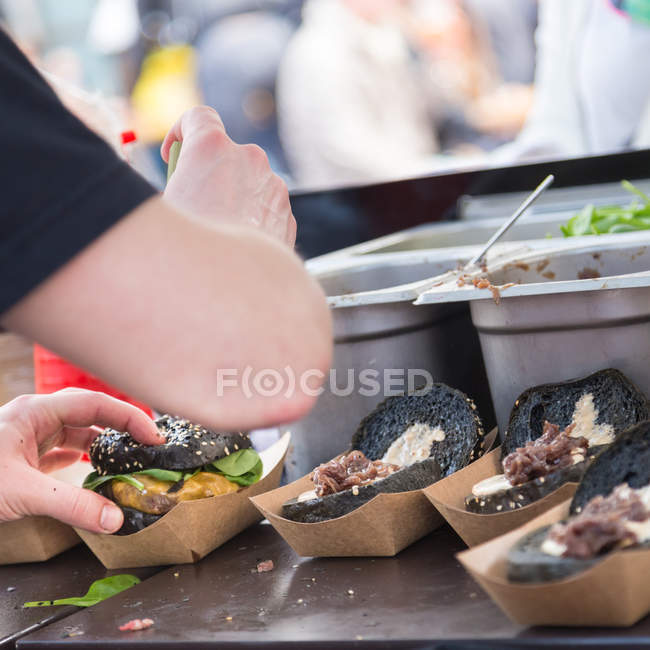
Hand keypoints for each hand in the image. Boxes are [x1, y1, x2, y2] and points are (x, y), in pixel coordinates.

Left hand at [0, 389, 163, 532]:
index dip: (130, 417)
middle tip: (149, 448)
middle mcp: (36, 417)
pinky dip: (83, 460)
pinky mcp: (24, 456)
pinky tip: (95, 472)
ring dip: (103, 447)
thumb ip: (71, 505)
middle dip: (121, 429)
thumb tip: (115, 519)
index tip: (154, 437)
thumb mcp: (21, 493)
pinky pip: (63, 450)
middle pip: (91, 414)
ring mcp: (29, 436)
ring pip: (78, 433)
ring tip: (127, 463)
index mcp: (37, 411)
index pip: (96, 404)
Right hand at [161, 106, 296, 246]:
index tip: (175, 155)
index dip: (181, 132)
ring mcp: (275, 188)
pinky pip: (264, 208)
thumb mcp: (162, 211)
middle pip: (226, 154)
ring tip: (214, 233)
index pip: (198, 117)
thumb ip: (174, 185)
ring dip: (231, 198)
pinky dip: (250, 219)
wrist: (233, 296)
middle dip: (208, 173)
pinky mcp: (287, 216)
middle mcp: (250, 160)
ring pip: (248, 183)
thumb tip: (177, 187)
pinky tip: (234, 247)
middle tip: (192, 203)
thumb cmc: (189, 255)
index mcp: (213, 148)